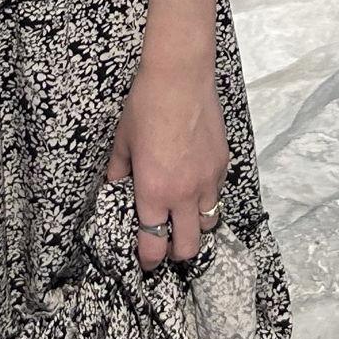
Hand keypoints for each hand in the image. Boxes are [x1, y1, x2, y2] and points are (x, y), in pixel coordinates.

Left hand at [103, 58, 230, 269]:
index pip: (154, 244)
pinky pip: (217, 193)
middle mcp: (184, 194)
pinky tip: (197, 181)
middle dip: (176, 253)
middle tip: (166, 244)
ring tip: (185, 215)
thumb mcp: (122, 141)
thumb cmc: (146, 106)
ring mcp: (207, 180)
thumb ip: (118, 171)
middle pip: (188, 247)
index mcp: (154, 192)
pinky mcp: (223, 164)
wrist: (180, 77)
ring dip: (196, 226)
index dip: (149, 260)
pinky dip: (207, 196)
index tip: (145, 261)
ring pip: (209, 223)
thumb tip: (115, 186)